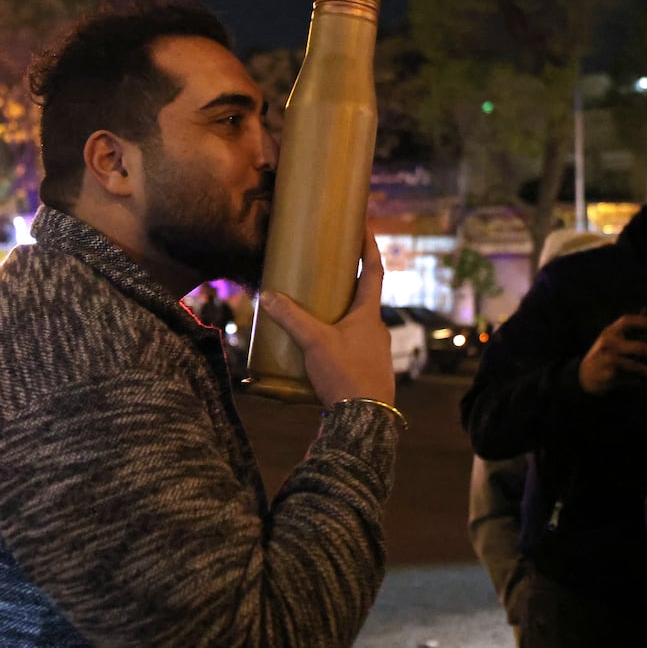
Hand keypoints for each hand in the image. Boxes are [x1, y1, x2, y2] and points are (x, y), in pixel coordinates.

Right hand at [258, 232, 394, 406]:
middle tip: (331, 269)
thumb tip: (268, 295)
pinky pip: (354, 346)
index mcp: (370, 314)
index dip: (369, 247)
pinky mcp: (368, 371)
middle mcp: (378, 330)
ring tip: (319, 310)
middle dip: (349, 282)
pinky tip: (322, 348)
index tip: (364, 227)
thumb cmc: (346, 374)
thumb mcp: (315, 342)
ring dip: (342, 314)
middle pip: (365, 298)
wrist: (365, 420)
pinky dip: (340, 338)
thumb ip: (291, 318)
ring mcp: (376, 351)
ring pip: (359, 324)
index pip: (374, 271)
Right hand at [577, 313, 646, 394]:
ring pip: (632, 364)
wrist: (585, 375)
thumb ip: (632, 334)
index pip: (628, 321)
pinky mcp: (607, 375)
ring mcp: (606, 359)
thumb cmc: (606, 355)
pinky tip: (636, 380)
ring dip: (642, 369)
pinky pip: (627, 378)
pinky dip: (634, 380)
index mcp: (610, 332)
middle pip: (636, 347)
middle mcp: (607, 343)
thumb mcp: (614, 341)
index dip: (646, 322)